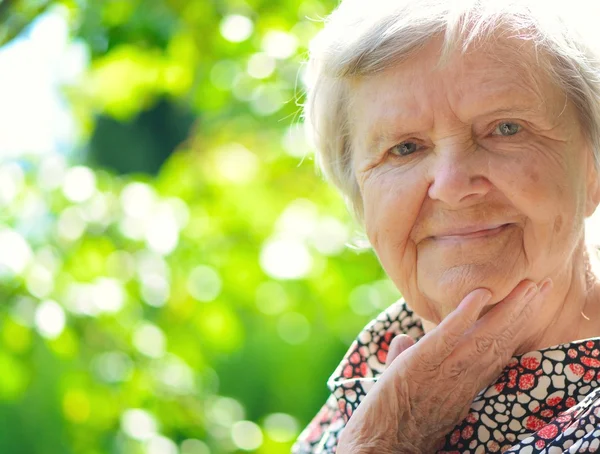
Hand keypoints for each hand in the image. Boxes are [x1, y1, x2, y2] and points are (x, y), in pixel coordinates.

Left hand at [336, 279, 551, 453]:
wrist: (379, 449)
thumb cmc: (391, 417)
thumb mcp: (406, 386)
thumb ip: (406, 359)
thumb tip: (402, 338)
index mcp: (462, 385)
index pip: (496, 353)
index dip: (516, 329)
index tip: (531, 306)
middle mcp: (461, 380)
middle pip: (499, 342)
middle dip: (522, 313)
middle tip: (543, 285)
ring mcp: (442, 373)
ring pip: (483, 338)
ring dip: (507, 309)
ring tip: (527, 286)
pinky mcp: (418, 367)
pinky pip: (445, 339)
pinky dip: (463, 316)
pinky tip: (480, 295)